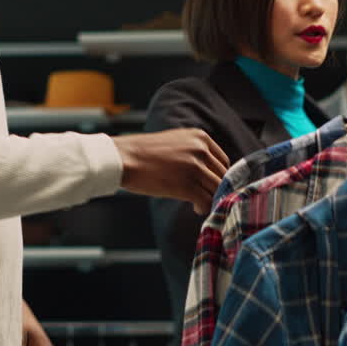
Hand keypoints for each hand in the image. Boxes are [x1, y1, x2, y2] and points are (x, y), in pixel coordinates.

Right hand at [112, 129, 227, 214]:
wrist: (124, 158)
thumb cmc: (143, 152)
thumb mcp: (175, 141)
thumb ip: (193, 150)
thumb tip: (208, 170)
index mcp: (200, 137)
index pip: (223, 161)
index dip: (219, 176)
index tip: (211, 185)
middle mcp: (201, 150)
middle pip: (222, 176)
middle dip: (216, 189)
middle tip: (206, 197)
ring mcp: (195, 168)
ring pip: (217, 189)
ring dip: (211, 199)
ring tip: (199, 204)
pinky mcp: (186, 186)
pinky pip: (206, 201)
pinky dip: (203, 208)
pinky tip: (195, 208)